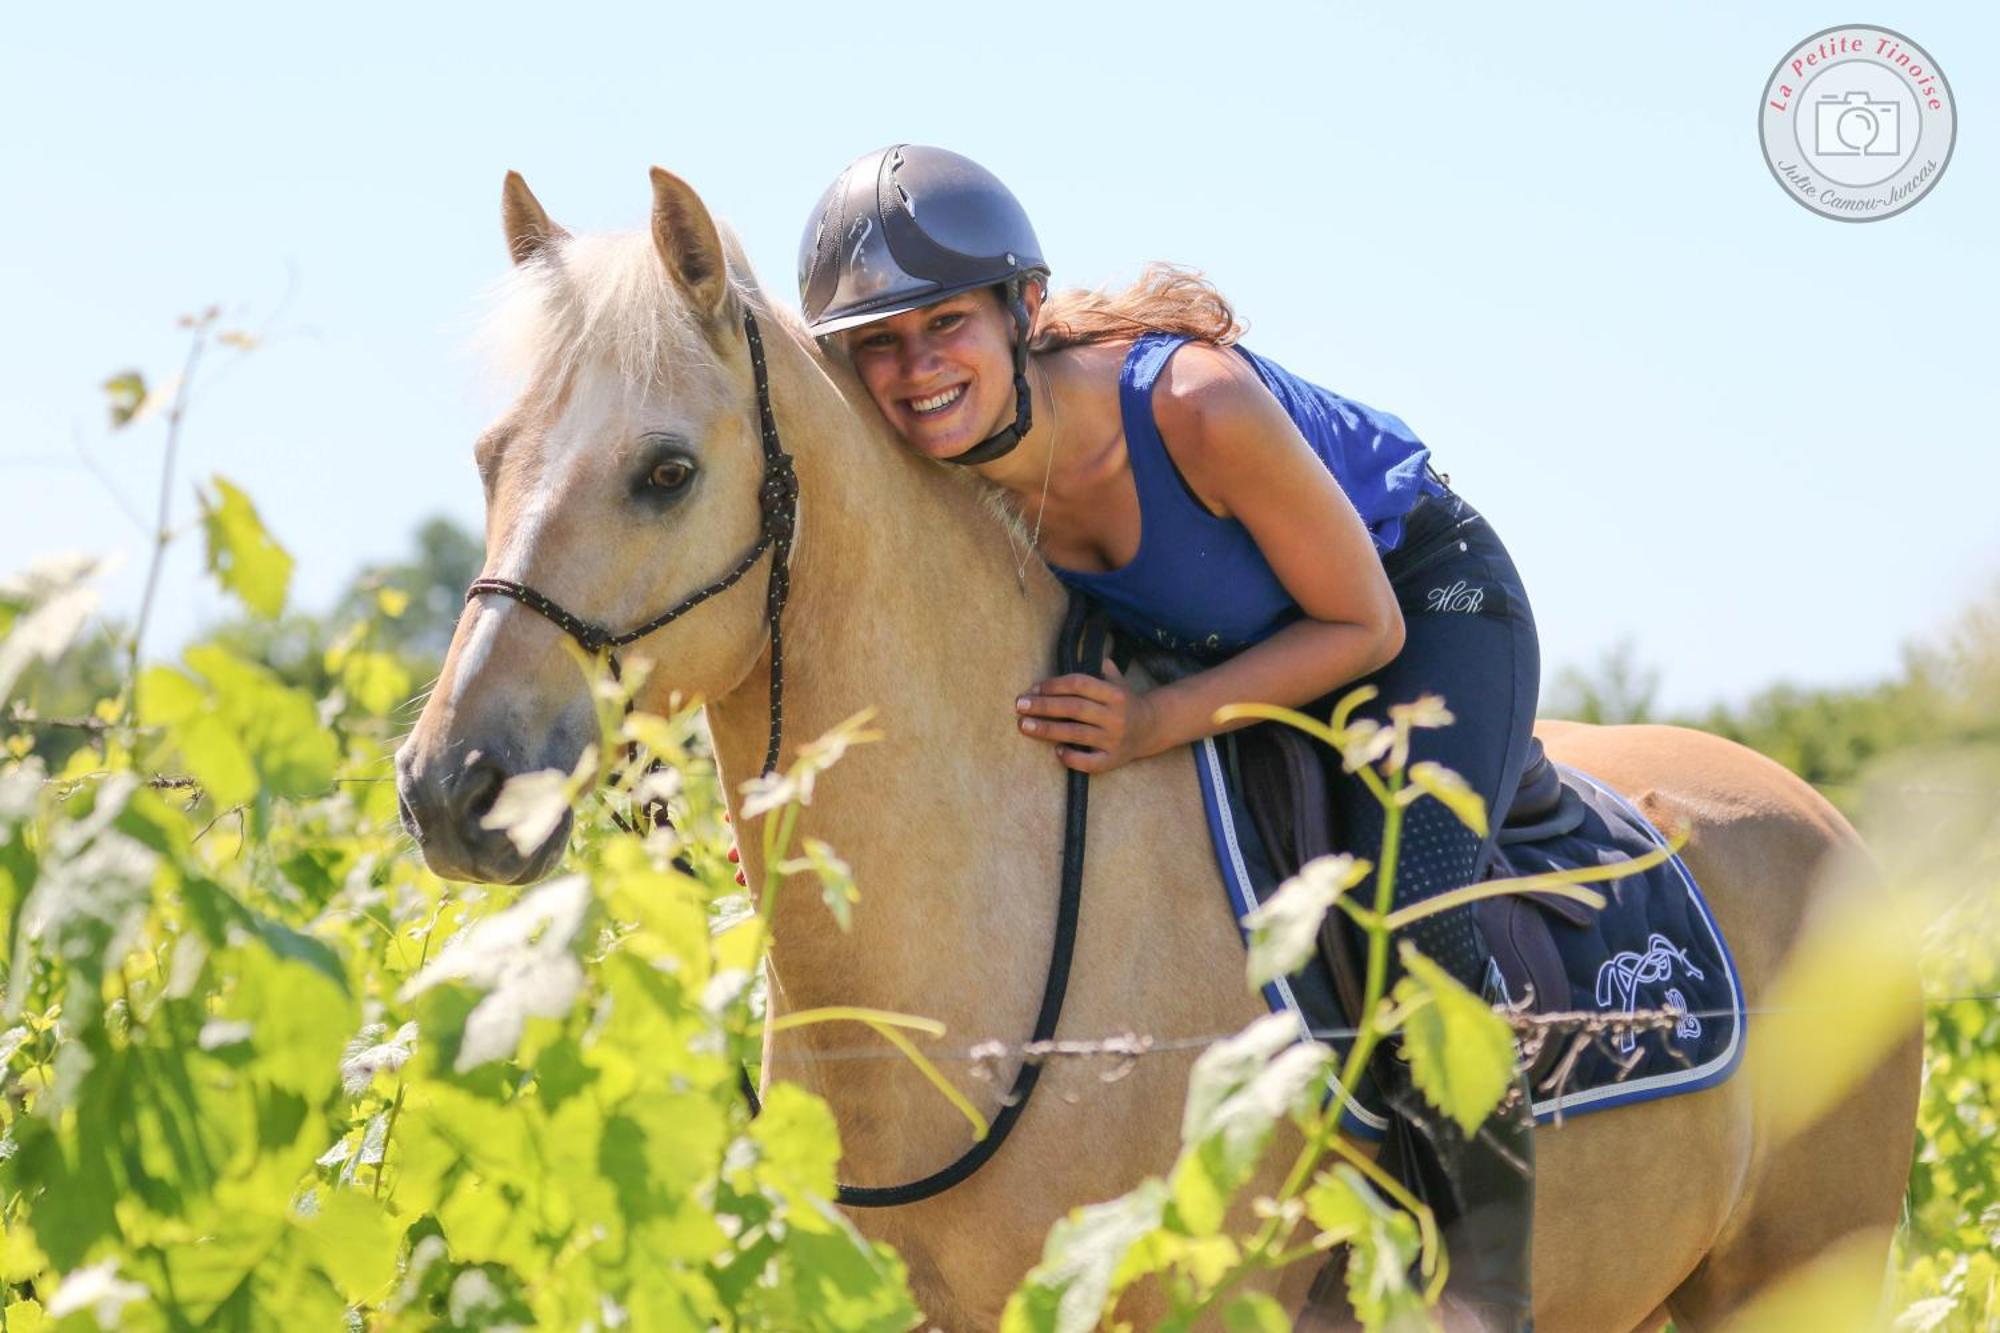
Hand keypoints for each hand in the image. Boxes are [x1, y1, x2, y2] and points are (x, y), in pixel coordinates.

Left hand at [1015, 660, 1156, 773]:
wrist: (1153, 728)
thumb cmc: (1125, 702)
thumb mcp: (1118, 680)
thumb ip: (1098, 668)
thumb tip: (1076, 653)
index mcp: (1114, 694)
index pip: (1080, 684)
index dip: (1054, 685)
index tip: (1033, 688)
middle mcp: (1115, 716)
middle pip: (1074, 708)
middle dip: (1044, 706)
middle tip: (1019, 705)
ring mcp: (1114, 740)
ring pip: (1076, 734)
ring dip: (1047, 729)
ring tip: (1024, 726)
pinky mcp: (1113, 760)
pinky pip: (1089, 763)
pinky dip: (1072, 758)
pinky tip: (1057, 751)